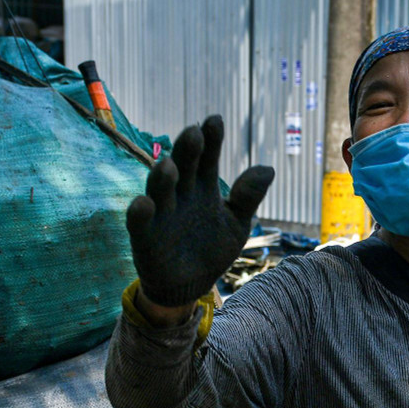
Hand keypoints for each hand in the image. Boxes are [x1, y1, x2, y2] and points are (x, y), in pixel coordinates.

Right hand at [125, 116, 274, 311]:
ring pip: (159, 190)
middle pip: (182, 166)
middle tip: (194, 133)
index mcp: (202, 186)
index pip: (207, 157)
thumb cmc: (212, 248)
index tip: (215, 121)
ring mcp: (161, 213)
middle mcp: (180, 194)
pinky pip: (139, 223)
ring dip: (162, 177)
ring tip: (168, 165)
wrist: (191, 286)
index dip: (210, 140)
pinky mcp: (145, 237)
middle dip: (187, 150)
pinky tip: (144, 203)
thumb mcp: (236, 223)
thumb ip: (247, 197)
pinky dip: (140, 213)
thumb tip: (268, 168)